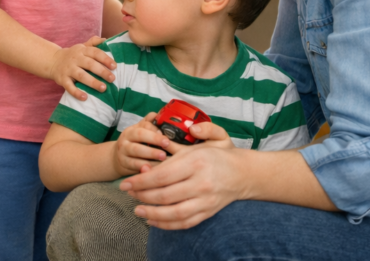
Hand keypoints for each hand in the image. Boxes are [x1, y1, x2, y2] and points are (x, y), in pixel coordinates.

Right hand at [47, 39, 115, 99]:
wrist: (53, 61)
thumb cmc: (73, 55)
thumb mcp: (82, 47)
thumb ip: (93, 43)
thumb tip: (106, 39)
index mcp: (82, 51)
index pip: (95, 52)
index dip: (105, 59)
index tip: (114, 66)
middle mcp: (75, 59)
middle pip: (89, 64)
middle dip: (102, 71)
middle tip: (112, 79)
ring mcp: (68, 69)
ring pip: (81, 76)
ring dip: (92, 82)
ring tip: (103, 88)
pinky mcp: (62, 79)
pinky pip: (69, 86)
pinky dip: (76, 92)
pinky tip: (85, 98)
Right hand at [113, 113, 171, 175]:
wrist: (116, 159)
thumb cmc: (133, 145)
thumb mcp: (138, 133)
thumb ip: (148, 124)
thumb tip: (158, 114)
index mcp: (131, 130)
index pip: (143, 125)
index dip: (154, 129)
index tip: (165, 134)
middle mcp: (126, 138)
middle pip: (139, 135)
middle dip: (154, 138)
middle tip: (167, 143)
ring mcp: (123, 151)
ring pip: (137, 150)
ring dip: (151, 153)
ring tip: (163, 157)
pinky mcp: (124, 164)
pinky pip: (135, 165)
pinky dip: (144, 166)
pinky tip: (153, 168)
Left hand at [119, 122, 241, 228]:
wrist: (243, 173)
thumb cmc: (215, 156)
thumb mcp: (196, 144)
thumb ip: (174, 147)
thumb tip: (156, 152)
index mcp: (196, 162)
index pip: (162, 176)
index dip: (140, 182)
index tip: (126, 183)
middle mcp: (201, 183)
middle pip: (165, 195)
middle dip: (142, 196)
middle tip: (128, 193)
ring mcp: (206, 200)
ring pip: (174, 213)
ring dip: (152, 214)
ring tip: (137, 210)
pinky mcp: (208, 212)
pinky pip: (185, 222)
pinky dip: (167, 224)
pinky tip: (153, 221)